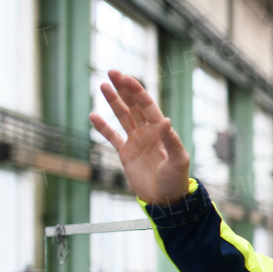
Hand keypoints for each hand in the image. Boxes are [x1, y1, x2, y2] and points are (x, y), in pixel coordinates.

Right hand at [89, 70, 191, 205]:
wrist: (165, 200)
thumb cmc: (176, 180)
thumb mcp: (178, 161)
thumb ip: (172, 141)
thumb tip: (166, 121)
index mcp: (161, 131)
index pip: (147, 106)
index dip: (137, 92)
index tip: (126, 78)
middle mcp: (148, 133)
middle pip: (133, 106)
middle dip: (124, 89)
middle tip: (112, 72)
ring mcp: (136, 141)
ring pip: (123, 116)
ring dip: (113, 102)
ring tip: (103, 85)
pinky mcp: (126, 153)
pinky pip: (112, 136)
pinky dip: (103, 127)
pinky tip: (93, 115)